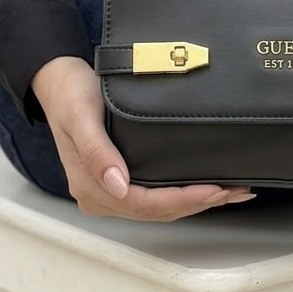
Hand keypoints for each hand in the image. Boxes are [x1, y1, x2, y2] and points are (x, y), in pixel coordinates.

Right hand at [31, 56, 255, 219]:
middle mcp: (100, 194)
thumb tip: (118, 186)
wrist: (58, 81)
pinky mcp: (118, 178)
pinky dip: (181, 195)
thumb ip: (97, 151)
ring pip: (157, 207)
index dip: (181, 200)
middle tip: (234, 191)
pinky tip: (203, 189)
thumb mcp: (81, 116)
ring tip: (229, 192)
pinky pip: (153, 195)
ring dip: (194, 203)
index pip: (143, 204)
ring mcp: (108, 189)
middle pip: (155, 210)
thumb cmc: (70, 94)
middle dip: (197, 204)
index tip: (213, 190)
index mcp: (90, 186)